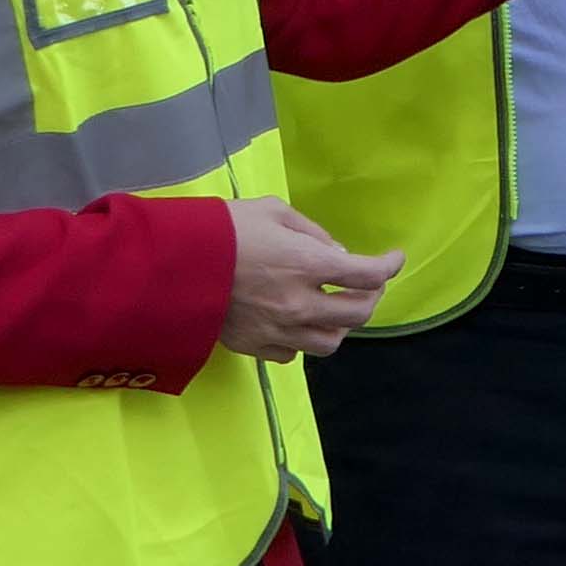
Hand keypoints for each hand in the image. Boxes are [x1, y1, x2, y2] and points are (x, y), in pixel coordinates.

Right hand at [219, 198, 400, 359]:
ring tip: (335, 308)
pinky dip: (303, 339)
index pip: (366, 274)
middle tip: (367, 283)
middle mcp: (299, 305)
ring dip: (341, 325)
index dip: (389, 266)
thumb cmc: (222, 228)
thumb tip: (337, 256)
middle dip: (371, 296)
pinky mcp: (255, 347)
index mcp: (306, 265)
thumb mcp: (273, 211)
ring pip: (330, 343)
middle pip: (357, 314)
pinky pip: (293, 354)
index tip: (394, 260)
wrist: (171, 264)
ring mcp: (277, 331)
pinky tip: (297, 322)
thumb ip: (312, 233)